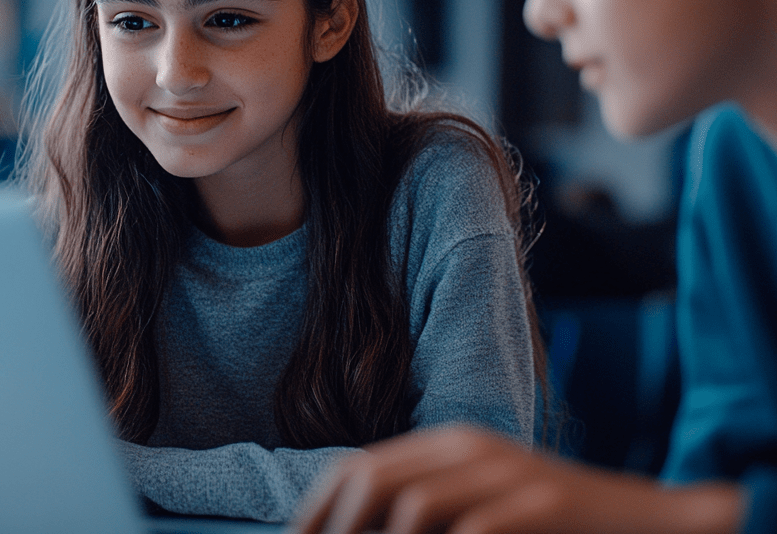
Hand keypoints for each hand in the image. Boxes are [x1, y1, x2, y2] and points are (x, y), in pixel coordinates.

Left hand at [290, 425, 742, 533]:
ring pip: (415, 502)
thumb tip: (358, 527)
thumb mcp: (482, 501)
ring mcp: (508, 472)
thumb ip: (428, 509)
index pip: (360, 465)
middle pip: (376, 477)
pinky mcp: (544, 503)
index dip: (320, 507)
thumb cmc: (551, 523)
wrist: (649, 518)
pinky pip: (476, 529)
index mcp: (449, 443)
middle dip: (337, 526)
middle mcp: (471, 448)